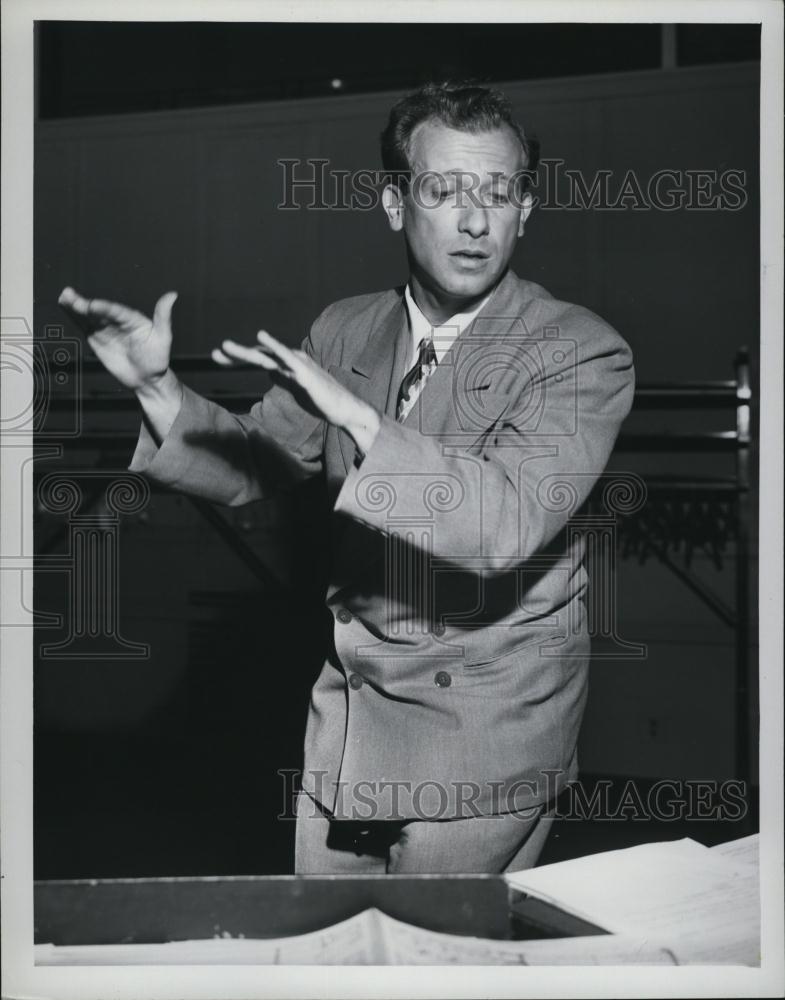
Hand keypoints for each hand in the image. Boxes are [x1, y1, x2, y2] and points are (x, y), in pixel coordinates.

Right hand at [58, 286, 176, 391]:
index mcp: (132, 318)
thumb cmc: (157, 358)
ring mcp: (105, 327)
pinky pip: (83, 325)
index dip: (104, 308)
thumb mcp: (163, 337)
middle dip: (84, 304)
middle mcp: (117, 320)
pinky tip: (64, 306)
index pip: (116, 311)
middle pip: (99, 310)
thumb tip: (172, 295)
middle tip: (70, 297)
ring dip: (75, 306)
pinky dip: (74, 317)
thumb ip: (163, 316)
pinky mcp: (96, 337)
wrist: (146, 378)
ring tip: (64, 297)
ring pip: (88, 315)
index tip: (92, 305)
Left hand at [214, 331, 380, 455]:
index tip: (218, 359)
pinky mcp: (305, 372)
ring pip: (267, 355)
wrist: (345, 411)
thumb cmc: (323, 400)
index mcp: (287, 366)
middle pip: (258, 355)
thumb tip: (271, 371)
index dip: (238, 358)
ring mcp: (298, 364)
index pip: (258, 359)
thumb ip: (284, 378)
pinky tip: (261, 336)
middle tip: (214, 355)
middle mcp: (291, 360)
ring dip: (245, 351)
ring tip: (225, 347)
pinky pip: (287, 356)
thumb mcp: (297, 390)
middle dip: (236, 354)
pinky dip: (274, 345)